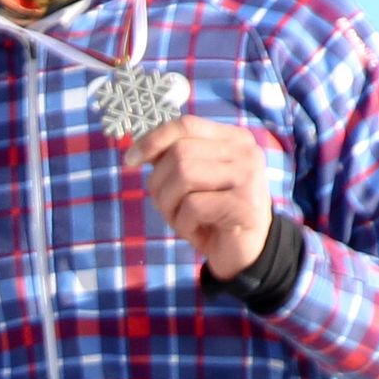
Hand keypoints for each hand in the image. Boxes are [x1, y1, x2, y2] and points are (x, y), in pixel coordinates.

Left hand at [125, 118, 273, 278]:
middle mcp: (246, 152)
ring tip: (181, 219)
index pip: (186, 124)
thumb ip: (173, 159)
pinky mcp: (245, 204)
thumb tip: (139, 147)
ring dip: (169, 205)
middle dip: (159, 183)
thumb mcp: (191, 182)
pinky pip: (193, 206)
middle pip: (180, 152)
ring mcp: (249, 176)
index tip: (130, 159)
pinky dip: (183, 224)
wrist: (243, 253)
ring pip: (183, 175)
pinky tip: (196, 232)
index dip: (153, 140)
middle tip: (166, 206)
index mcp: (234, 139)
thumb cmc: (212, 215)